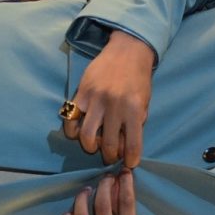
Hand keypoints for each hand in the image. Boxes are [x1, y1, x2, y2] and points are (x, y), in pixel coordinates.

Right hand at [62, 30, 154, 166]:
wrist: (127, 50)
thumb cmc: (138, 79)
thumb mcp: (144, 102)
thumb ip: (135, 123)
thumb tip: (125, 148)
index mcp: (134, 109)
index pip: (133, 144)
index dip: (131, 160)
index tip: (129, 164)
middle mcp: (115, 106)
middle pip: (108, 145)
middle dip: (109, 157)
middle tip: (110, 156)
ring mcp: (96, 99)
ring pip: (87, 136)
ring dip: (90, 147)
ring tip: (95, 145)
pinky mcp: (81, 93)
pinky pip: (71, 120)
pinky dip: (73, 131)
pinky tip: (79, 131)